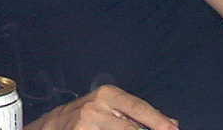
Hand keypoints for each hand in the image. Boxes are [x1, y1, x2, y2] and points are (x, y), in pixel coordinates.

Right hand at [27, 86, 176, 129]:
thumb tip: (172, 123)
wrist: (50, 127)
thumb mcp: (109, 108)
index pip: (139, 108)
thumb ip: (138, 114)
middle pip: (132, 128)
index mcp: (107, 94)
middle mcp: (96, 107)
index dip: (158, 121)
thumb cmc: (84, 117)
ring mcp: (86, 125)